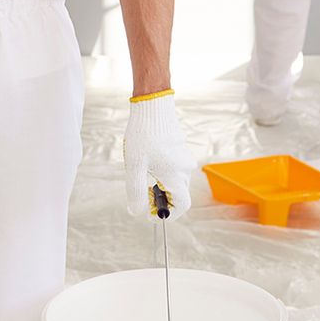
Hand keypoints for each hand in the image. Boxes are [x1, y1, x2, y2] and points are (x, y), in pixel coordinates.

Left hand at [123, 93, 198, 218]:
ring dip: (161, 186)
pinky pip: (175, 169)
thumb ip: (136, 192)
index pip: (182, 206)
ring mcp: (185, 158)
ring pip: (176, 181)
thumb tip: (136, 212)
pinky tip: (147, 162)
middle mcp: (185, 169)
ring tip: (142, 174)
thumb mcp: (134, 167)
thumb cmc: (143, 135)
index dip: (169, 214)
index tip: (152, 214)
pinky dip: (163, 174)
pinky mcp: (181, 149)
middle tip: (143, 194)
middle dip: (161, 200)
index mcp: (176, 175)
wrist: (153, 106)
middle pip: (178, 194)